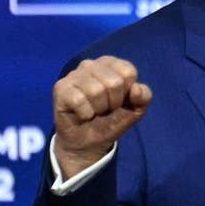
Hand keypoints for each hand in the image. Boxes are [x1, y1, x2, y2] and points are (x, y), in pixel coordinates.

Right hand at [53, 56, 151, 178]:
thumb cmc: (113, 119)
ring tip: (94, 111)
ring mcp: (73, 75)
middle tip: (105, 108)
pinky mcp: (60, 88)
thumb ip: (144, 97)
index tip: (120, 100)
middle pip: (114, 82)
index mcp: (111, 64)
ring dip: (99, 109)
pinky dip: (85, 113)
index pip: (128, 72)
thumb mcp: (136, 109)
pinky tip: (82, 114)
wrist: (90, 141)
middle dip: (113, 102)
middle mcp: (91, 64)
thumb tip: (136, 88)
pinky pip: (79, 100)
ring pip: (96, 90)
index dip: (127, 92)